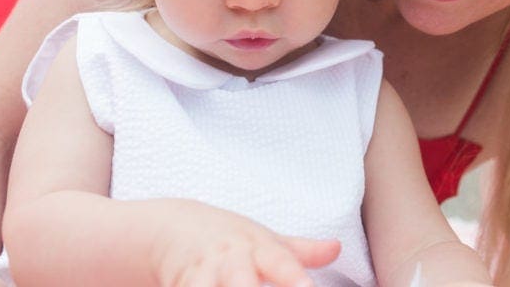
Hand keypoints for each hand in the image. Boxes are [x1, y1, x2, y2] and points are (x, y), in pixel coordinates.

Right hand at [149, 199, 339, 286]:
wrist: (172, 228)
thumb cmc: (229, 237)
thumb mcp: (265, 240)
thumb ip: (301, 251)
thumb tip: (337, 248)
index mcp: (256, 248)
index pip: (281, 263)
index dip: (295, 280)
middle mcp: (229, 261)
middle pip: (241, 280)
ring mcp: (200, 275)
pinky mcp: (178, 286)